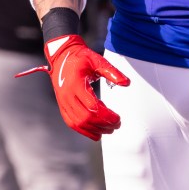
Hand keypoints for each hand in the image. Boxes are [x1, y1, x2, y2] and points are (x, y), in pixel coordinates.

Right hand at [15, 34, 129, 139]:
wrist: (62, 56)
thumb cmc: (80, 57)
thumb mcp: (97, 60)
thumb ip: (111, 71)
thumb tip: (126, 83)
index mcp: (76, 84)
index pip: (92, 107)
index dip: (106, 116)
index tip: (118, 118)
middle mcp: (67, 95)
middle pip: (85, 118)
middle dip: (103, 125)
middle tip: (117, 124)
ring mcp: (63, 102)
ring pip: (78, 123)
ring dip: (95, 130)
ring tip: (109, 129)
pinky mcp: (62, 105)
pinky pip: (72, 123)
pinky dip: (84, 131)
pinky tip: (96, 133)